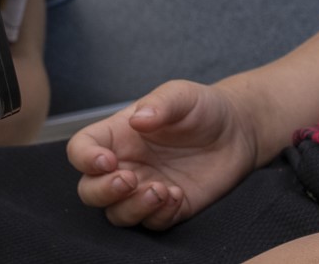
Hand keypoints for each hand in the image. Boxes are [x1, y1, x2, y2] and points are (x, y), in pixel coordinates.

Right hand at [69, 80, 261, 229]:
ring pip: (117, 213)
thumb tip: (138, 120)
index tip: (106, 160)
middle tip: (130, 179)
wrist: (237, 130)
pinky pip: (152, 223)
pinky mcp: (168, 208)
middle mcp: (125, 165)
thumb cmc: (202, 108)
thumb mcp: (181, 94)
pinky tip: (178, 196)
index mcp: (117, 136)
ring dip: (132, 207)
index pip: (81, 150)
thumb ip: (160, 103)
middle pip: (90, 190)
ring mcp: (144, 189)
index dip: (85, 159)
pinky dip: (160, 215)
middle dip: (103, 191)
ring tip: (161, 189)